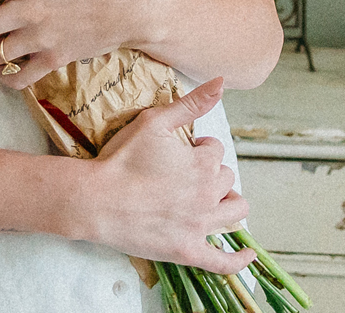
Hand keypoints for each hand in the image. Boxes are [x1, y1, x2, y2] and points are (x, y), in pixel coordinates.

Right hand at [62, 79, 254, 271]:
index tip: (183, 151)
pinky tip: (248, 254)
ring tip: (216, 201)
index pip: (216, 151)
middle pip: (227, 180)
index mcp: (203, 164)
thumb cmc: (121, 160)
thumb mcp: (154, 121)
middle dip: (213, 174)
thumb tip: (221, 82)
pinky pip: (222, 262)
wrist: (96, 200)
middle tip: (187, 176)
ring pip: (235, 211)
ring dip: (230, 203)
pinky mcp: (188, 251)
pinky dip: (239, 260)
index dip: (200, 148)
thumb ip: (190, 104)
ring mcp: (200, 226)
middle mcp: (208, 195)